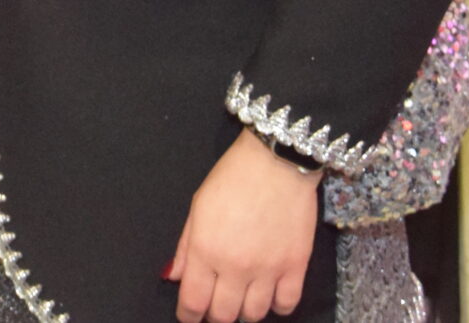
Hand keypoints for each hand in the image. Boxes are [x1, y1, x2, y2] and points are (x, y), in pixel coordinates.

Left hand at [168, 130, 320, 321]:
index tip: (189, 316)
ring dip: (244, 312)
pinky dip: (277, 306)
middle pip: (223, 315)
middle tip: (215, 307)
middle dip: (214, 317)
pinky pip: (286, 304)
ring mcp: (267, 269)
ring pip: (253, 314)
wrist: (276, 161)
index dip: (188, 316)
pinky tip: (270, 294)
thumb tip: (174, 276)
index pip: (192, 301)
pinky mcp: (295, 266)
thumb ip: (184, 246)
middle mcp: (234, 266)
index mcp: (204, 250)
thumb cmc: (232, 177)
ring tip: (241, 298)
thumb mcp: (198, 206)